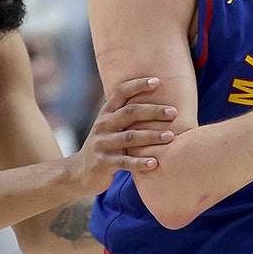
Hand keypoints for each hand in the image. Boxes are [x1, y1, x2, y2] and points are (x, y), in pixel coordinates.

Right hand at [69, 76, 175, 194]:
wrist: (79, 172)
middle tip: (173, 112)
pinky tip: (155, 162)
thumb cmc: (105, 145)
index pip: (121, 92)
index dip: (138, 85)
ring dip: (152, 136)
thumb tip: (158, 101)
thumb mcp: (109, 126)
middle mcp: (103, 125)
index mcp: (106, 113)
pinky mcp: (103, 163)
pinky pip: (124, 162)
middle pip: (130, 113)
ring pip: (130, 137)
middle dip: (153, 111)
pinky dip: (140, 162)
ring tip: (170, 136)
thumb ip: (126, 114)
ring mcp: (102, 144)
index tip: (157, 81)